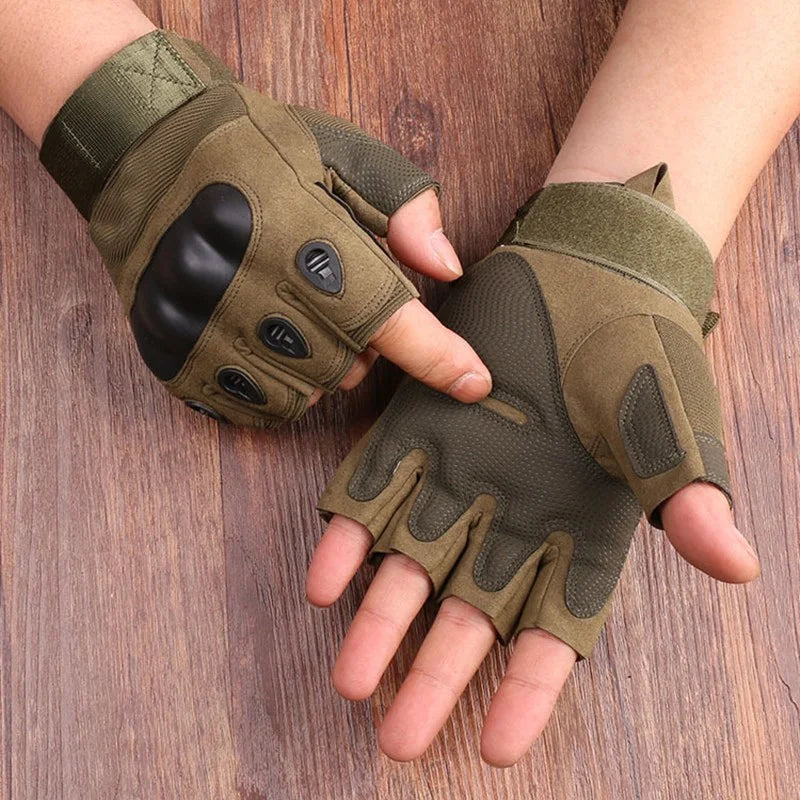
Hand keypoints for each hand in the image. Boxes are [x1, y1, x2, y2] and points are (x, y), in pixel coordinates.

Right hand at [39, 29, 489, 425]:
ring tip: (299, 317)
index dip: (437, 358)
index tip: (475, 384)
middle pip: (347, 367)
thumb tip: (447, 270)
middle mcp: (248, 289)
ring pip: (302, 392)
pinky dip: (278, 386)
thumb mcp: (340, 153)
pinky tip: (268, 344)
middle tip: (340, 301)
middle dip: (363, 346)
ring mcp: (204, 330)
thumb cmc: (254, 151)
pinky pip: (251, 405)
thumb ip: (403, 206)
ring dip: (321, 367)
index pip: (384, 317)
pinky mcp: (174, 357)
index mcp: (298, 235)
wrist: (142, 151)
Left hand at [308, 165, 759, 763]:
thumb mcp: (669, 421)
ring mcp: (457, 474)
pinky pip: (374, 492)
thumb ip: (686, 492)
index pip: (554, 629)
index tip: (499, 748)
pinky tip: (323, 581)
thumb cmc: (642, 351)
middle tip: (398, 741)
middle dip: (434, 676)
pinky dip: (348, 535)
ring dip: (379, 620)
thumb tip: (737, 565)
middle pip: (467, 616)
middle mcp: (510, 515)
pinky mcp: (415, 430)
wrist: (592, 273)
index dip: (527, 689)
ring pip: (410, 566)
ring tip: (349, 680)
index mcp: (577, 529)